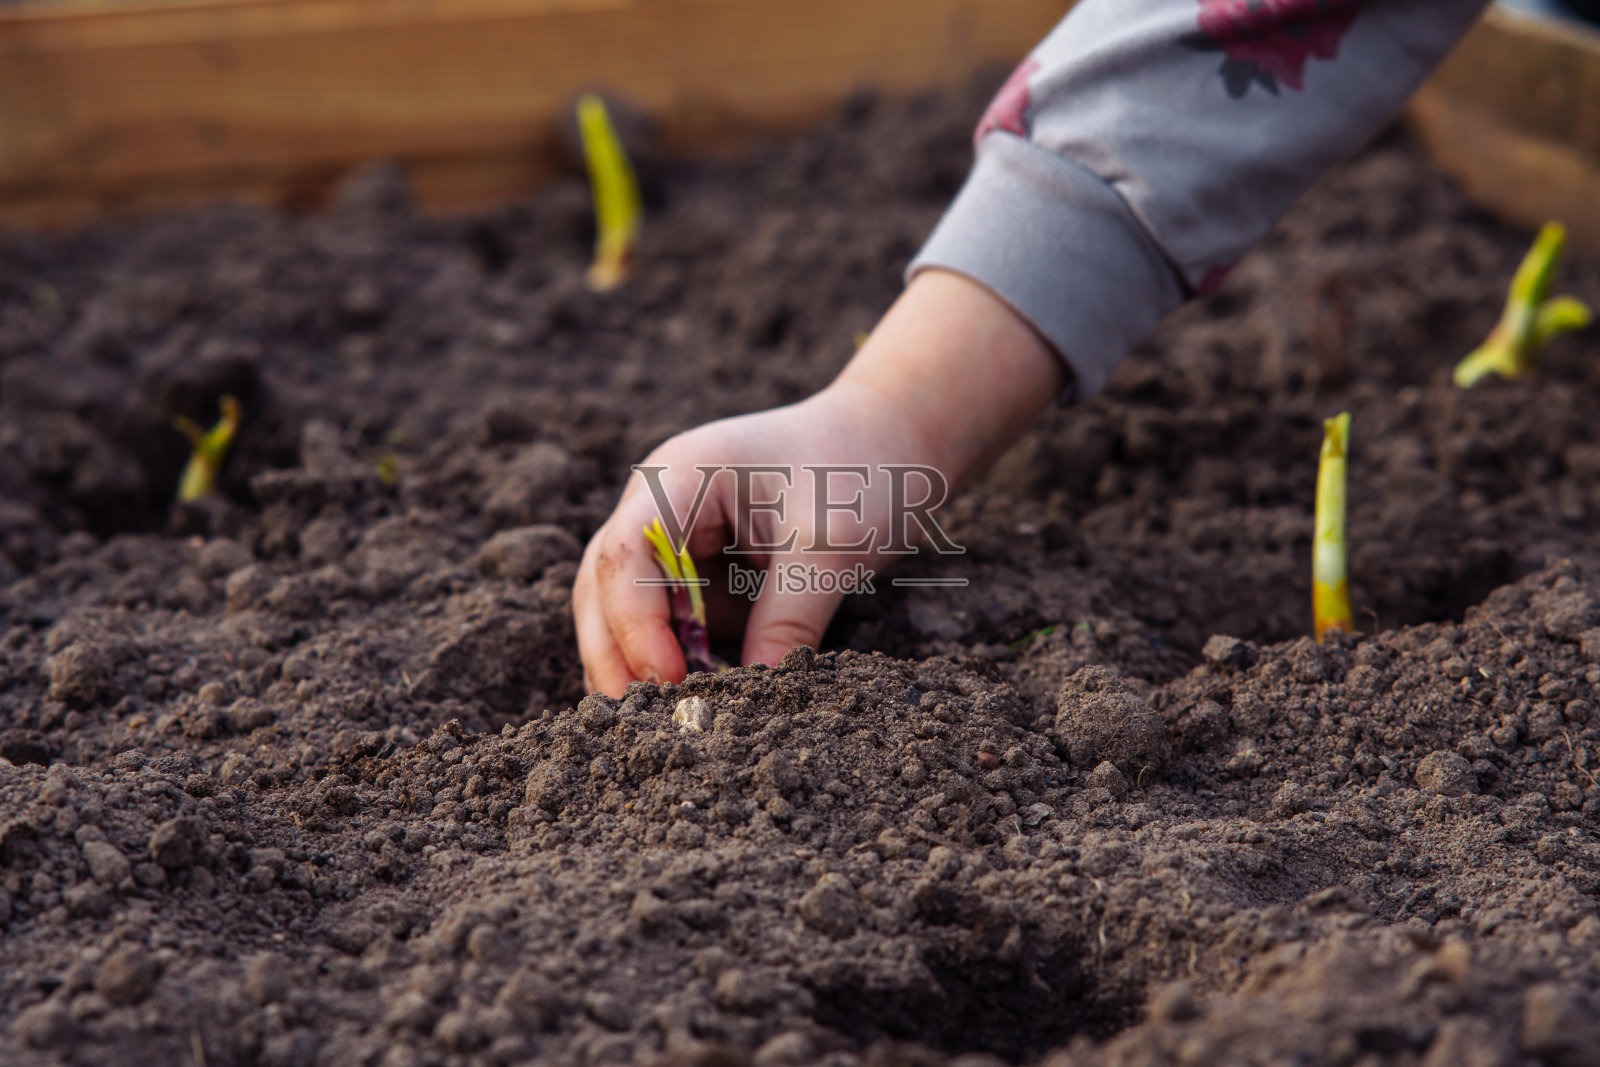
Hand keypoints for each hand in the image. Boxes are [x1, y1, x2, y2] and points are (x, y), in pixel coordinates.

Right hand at [573, 269, 1066, 696]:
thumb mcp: (833, 546)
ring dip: (634, 658)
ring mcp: (675, 532)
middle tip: (633, 718)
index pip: (628, 552)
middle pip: (605, 581)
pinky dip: (675, 656)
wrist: (893, 439)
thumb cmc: (864, 471)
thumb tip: (755, 697)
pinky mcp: (700, 564)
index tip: (667, 679)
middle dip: (614, 649)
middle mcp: (661, 501)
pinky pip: (672, 617)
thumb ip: (790, 617)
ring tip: (652, 720)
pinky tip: (689, 698)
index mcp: (681, 475)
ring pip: (625, 603)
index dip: (637, 621)